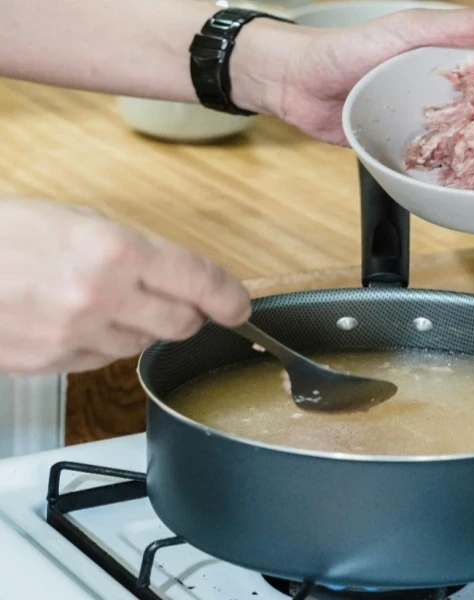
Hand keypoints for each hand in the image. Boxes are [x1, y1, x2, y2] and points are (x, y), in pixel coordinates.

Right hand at [0, 199, 250, 374]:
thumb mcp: (75, 218)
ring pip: (142, 344)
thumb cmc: (1, 233)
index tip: (239, 305)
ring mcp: (76, 336)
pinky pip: (101, 360)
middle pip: (182, 323)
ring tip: (102, 300)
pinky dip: (102, 343)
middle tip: (178, 301)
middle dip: (188, 314)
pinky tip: (74, 319)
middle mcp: (102, 297)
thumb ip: (133, 250)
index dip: (228, 296)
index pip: (199, 281)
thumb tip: (176, 275)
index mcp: (115, 250)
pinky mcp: (53, 364)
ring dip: (139, 326)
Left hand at [232, 8, 473, 143]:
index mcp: (450, 54)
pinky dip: (459, 171)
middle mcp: (444, 87)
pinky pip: (441, 161)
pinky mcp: (409, 147)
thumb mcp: (413, 29)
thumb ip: (466, 28)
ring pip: (472, 136)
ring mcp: (427, 119)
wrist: (295, 86)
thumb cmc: (348, 49)